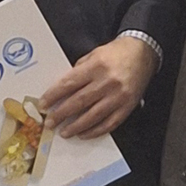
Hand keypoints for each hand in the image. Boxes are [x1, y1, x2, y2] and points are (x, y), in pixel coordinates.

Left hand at [42, 36, 159, 140]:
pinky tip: (84, 134)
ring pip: (93, 116)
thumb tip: (63, 89)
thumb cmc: (116, 53)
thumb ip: (79, 71)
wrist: (142, 52)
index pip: (69, 84)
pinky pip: (110, 123)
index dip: (53, 96)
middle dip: (61, 114)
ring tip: (64, 132)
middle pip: (79, 102)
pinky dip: (95, 131)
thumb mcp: (94, 55)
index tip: (43, 104)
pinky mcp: (127, 106)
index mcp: (96, 67)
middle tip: (50, 123)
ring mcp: (118, 96)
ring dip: (76, 126)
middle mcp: (107, 82)